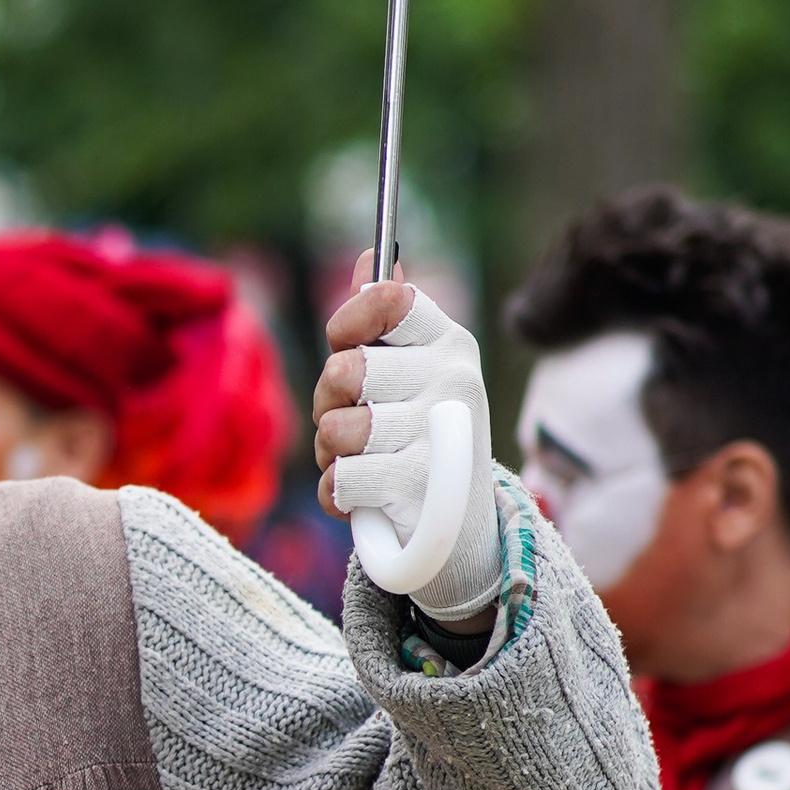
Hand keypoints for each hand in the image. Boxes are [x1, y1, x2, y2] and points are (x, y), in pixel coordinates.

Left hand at [315, 264, 499, 616]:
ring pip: (336, 430)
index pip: (388, 301)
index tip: (343, 344)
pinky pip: (340, 479)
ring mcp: (440, 433)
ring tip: (361, 461)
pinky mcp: (421, 488)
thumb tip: (372, 259)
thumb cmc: (422, 437)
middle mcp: (454, 381)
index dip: (347, 321)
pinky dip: (338, 494)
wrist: (461, 529)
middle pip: (344, 370)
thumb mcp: (411, 374)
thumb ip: (386, 320)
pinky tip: (364, 497)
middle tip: (350, 422)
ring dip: (332, 454)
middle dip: (327, 402)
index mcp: (451, 343)